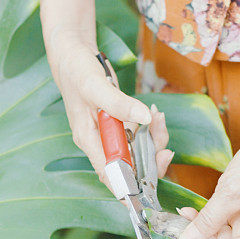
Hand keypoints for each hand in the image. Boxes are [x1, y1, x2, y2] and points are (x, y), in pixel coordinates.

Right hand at [46, 29, 173, 186]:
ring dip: (154, 140)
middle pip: (128, 164)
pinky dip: (151, 128)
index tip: (150, 182)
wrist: (73, 55)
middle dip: (151, 158)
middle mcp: (99, 141)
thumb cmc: (76, 71)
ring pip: (137, 149)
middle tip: (165, 147)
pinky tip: (156, 115)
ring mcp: (109, 133)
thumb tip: (145, 118)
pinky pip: (138, 134)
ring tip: (159, 118)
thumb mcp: (95, 85)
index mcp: (88, 138)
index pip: (108, 172)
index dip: (129, 183)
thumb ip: (119, 103)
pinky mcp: (118, 123)